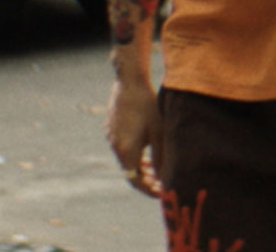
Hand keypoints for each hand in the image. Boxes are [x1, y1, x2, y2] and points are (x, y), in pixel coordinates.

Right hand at [106, 78, 161, 196]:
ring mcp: (111, 138)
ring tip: (155, 169)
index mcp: (126, 151)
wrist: (129, 83)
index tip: (161, 193)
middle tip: (161, 183)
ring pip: (126, 160)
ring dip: (140, 167)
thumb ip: (160, 157)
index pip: (135, 181)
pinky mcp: (111, 129)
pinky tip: (146, 149)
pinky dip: (134, 155)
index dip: (148, 190)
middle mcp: (116, 147)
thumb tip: (163, 178)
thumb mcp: (158, 133)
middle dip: (146, 180)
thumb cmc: (148, 106)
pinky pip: (122, 149)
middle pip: (130, 172)